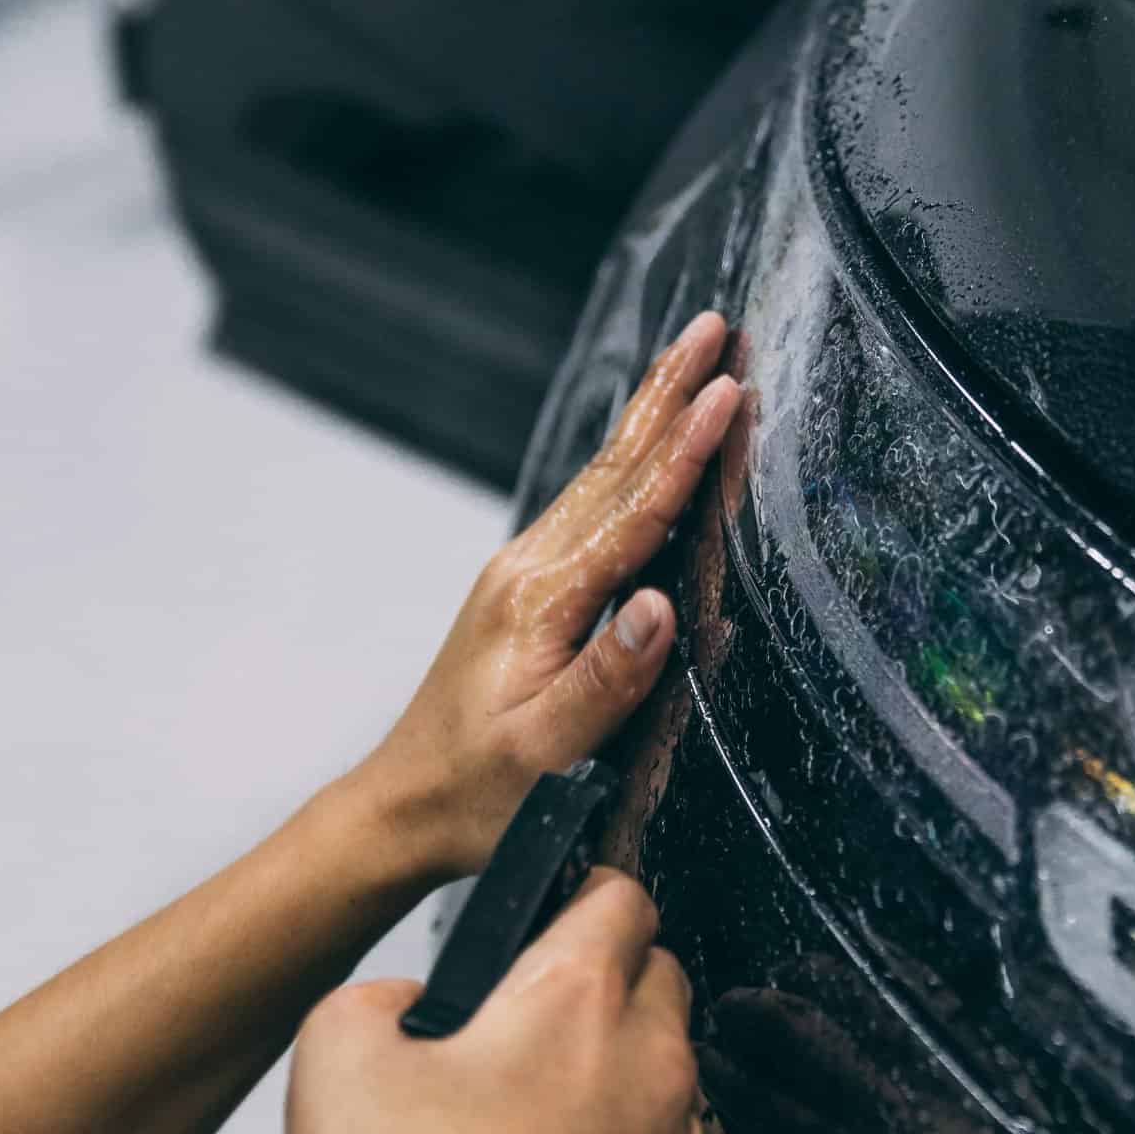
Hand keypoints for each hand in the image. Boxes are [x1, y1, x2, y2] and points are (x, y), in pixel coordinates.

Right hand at [285, 870, 702, 1133]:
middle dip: (606, 974)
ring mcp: (669, 1132)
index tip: (549, 916)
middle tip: (529, 1012)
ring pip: (665, 1057)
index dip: (583, 893)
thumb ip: (379, 996)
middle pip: (656, 972)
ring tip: (535, 1098)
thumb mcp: (336, 1050)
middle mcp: (645, 1053)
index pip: (622, 894)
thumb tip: (412, 1009)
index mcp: (577, 994)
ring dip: (617, 1058)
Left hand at [352, 312, 739, 882]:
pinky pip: (591, 507)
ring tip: (695, 360)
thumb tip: (663, 608)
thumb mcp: (546, 752)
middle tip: (716, 328)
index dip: (686, 453)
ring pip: (601, 477)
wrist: (405, 805)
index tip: (729, 393)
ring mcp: (524, 575)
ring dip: (651, 415)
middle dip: (668, 393)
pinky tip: (649, 444)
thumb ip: (606, 680)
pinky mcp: (528, 591)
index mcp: (540, 601)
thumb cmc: (479, 793)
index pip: (631, 514)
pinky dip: (631, 462)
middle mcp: (528, 571)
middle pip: (614, 467)